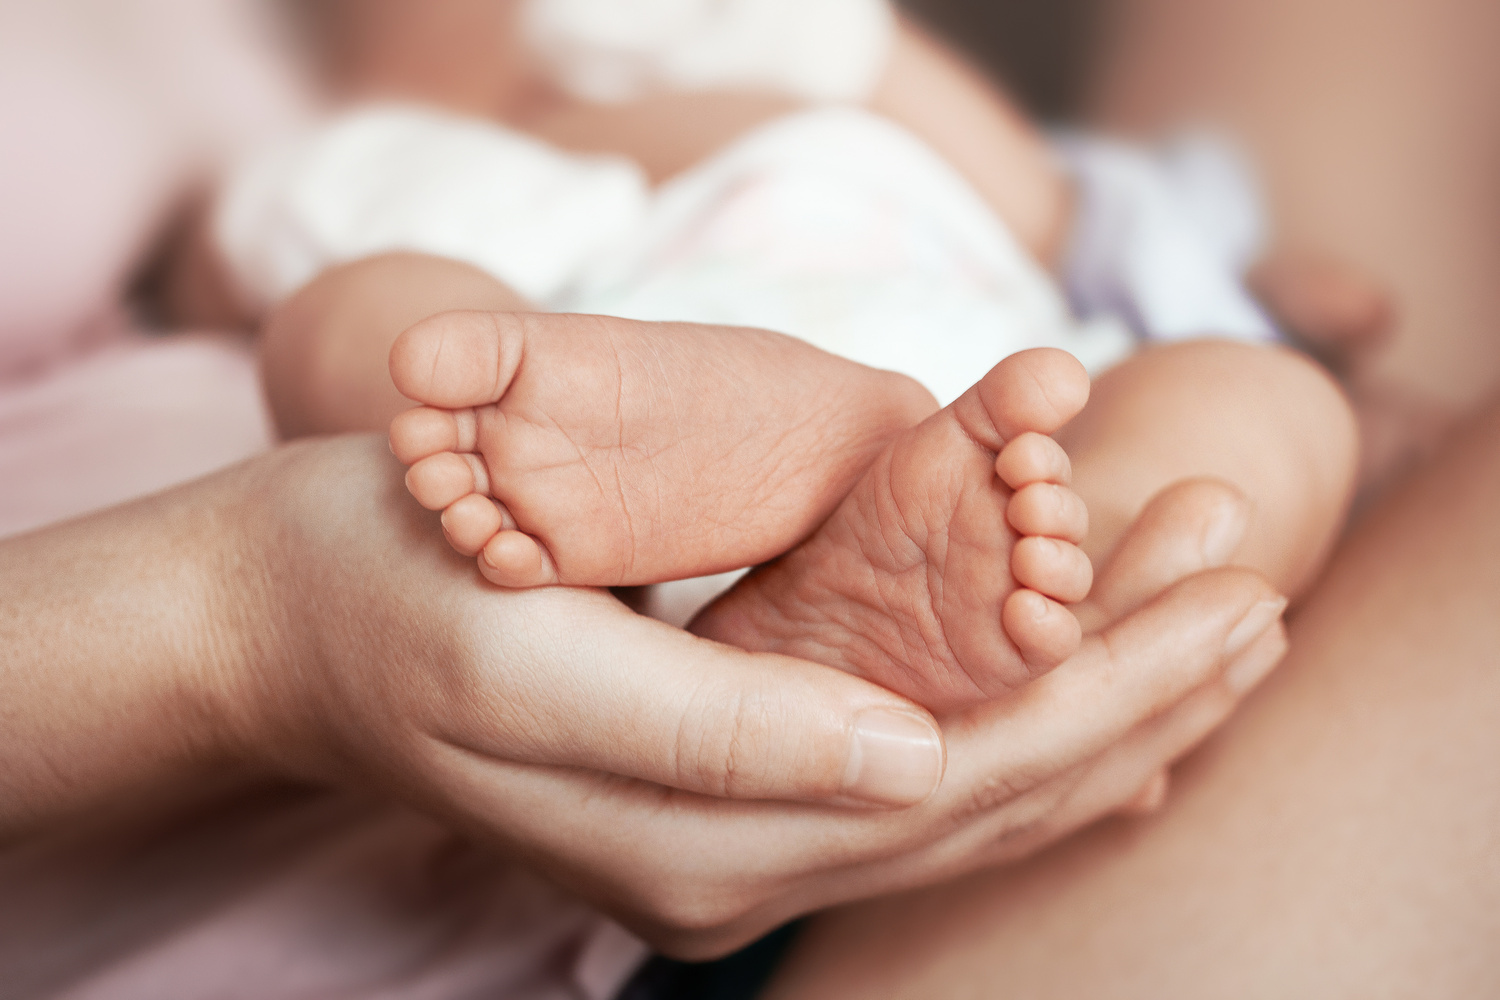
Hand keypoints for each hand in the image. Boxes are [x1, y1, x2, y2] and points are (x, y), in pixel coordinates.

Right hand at [217, 444, 1284, 956]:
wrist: (288, 617)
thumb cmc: (393, 588)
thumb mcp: (531, 653)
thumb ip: (717, 728)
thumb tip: (912, 761)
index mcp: (692, 840)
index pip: (961, 785)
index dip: (1108, 691)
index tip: (1229, 593)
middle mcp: (730, 864)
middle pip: (989, 801)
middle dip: (1139, 701)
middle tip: (1263, 595)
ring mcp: (728, 840)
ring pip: (964, 798)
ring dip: (1098, 715)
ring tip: (1216, 634)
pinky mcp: (721, 789)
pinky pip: (909, 781)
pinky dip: (1015, 732)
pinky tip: (1086, 701)